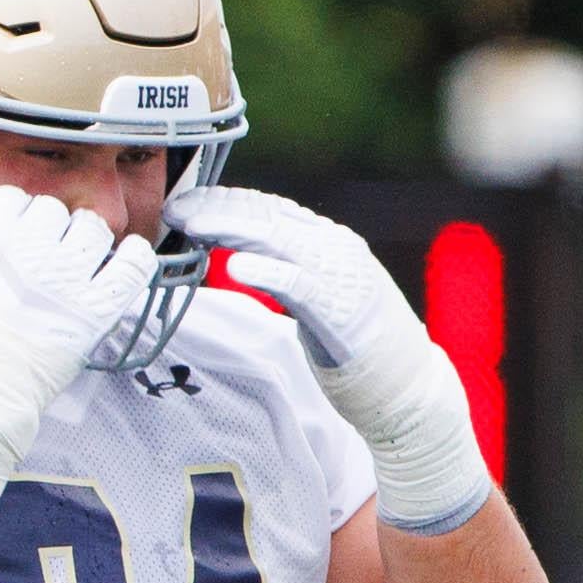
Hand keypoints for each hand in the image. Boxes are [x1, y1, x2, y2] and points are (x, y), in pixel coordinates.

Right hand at [0, 186, 152, 544]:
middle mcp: (34, 253)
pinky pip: (134, 266)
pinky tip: (122, 260)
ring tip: (74, 258)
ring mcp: (70, 281)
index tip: (5, 231)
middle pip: (52, 210)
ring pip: (93, 229)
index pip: (10, 199)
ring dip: (85, 237)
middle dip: (45, 226)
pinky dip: (135, 257)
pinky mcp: (98, 310)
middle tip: (37, 252)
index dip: (8, 212)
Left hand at [182, 187, 493, 527]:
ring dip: (231, 229)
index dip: (227, 200)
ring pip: (278, 240)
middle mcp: (335, 248)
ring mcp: (340, 275)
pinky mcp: (340, 308)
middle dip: (219, 209)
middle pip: (268, 218)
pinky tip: (235, 267)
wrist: (405, 382)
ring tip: (194, 225)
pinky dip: (266, 272)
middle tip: (176, 209)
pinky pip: (298, 285)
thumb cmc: (353, 341)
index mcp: (329, 242)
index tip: (188, 201)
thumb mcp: (316, 291)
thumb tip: (240, 253)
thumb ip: (285, 268)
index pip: (271, 210)